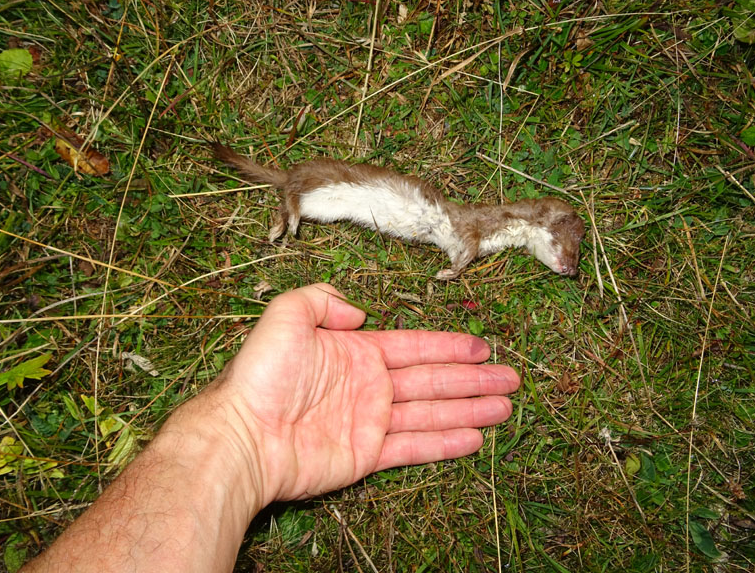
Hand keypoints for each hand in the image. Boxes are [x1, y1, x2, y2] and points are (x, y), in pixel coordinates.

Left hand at [215, 283, 519, 507]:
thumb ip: (322, 299)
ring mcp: (369, 421)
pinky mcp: (366, 455)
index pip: (416, 347)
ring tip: (505, 407)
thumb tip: (359, 311)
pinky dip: (445, 443)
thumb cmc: (261, 376)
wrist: (243, 436)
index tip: (483, 348)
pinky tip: (474, 438)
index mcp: (357, 352)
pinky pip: (414, 448)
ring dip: (469, 410)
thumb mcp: (287, 316)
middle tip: (511, 379)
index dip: (450, 347)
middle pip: (433, 380)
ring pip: (431, 413)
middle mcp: (369, 385)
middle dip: (472, 379)